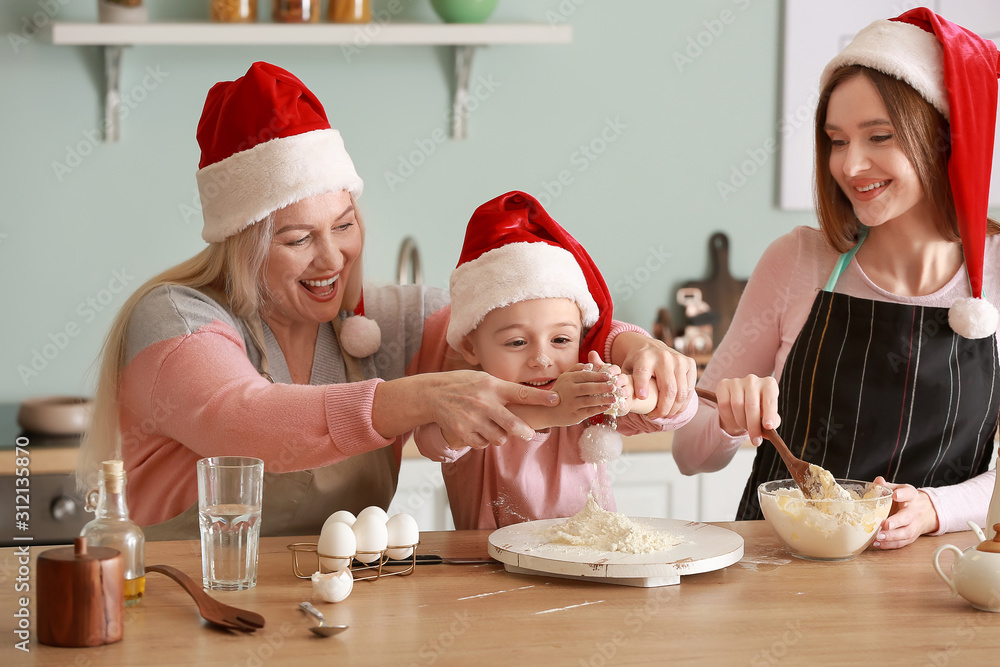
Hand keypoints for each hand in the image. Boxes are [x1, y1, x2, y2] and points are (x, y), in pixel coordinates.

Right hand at [430, 370, 559, 449]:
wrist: (432, 394)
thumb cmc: (463, 385)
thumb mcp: (484, 379)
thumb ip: (503, 389)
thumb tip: (528, 398)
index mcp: (492, 387)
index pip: (521, 393)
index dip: (541, 397)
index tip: (556, 399)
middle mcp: (484, 403)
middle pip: (511, 423)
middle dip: (524, 431)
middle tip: (528, 433)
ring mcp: (473, 419)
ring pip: (498, 438)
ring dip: (501, 436)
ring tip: (495, 428)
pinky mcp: (462, 432)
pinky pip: (483, 444)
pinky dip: (485, 441)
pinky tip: (480, 431)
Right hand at [545, 357, 619, 426]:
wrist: (549, 410)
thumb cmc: (561, 391)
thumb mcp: (565, 377)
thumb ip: (576, 369)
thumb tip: (590, 365)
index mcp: (568, 379)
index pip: (585, 375)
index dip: (598, 375)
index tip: (609, 376)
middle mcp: (569, 391)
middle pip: (587, 388)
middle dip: (602, 387)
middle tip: (614, 386)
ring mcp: (571, 404)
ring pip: (589, 401)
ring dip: (603, 399)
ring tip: (614, 398)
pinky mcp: (574, 415)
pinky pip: (589, 411)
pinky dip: (599, 409)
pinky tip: (607, 406)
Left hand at [611, 332, 695, 418]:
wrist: (651, 348)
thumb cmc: (637, 364)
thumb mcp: (626, 369)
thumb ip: (622, 383)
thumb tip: (618, 397)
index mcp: (644, 357)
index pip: (643, 372)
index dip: (642, 385)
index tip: (642, 398)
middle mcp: (663, 356)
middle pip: (668, 388)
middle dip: (663, 408)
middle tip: (654, 416)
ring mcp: (679, 359)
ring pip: (681, 391)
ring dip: (674, 409)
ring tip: (664, 415)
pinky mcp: (690, 363)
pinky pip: (690, 389)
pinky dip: (683, 403)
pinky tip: (674, 409)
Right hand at [713, 375, 779, 445]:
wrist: (739, 403)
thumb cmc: (758, 410)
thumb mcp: (768, 416)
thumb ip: (772, 423)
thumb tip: (768, 432)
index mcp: (769, 385)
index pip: (770, 400)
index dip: (769, 413)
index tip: (768, 426)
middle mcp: (753, 380)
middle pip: (752, 405)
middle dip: (753, 426)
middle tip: (756, 441)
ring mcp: (737, 381)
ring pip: (737, 406)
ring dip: (741, 422)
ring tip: (745, 427)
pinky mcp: (723, 385)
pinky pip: (724, 404)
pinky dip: (728, 416)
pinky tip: (733, 418)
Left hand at [870, 476, 939, 548]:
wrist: (927, 511)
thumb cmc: (907, 499)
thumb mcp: (899, 488)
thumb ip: (887, 486)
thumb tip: (878, 481)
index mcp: (911, 496)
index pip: (909, 493)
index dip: (903, 494)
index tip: (895, 495)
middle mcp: (914, 511)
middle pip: (907, 517)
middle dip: (897, 521)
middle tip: (885, 524)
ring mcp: (914, 525)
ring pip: (905, 532)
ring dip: (891, 536)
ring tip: (878, 536)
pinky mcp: (911, 536)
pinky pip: (902, 542)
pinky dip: (889, 544)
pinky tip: (877, 543)